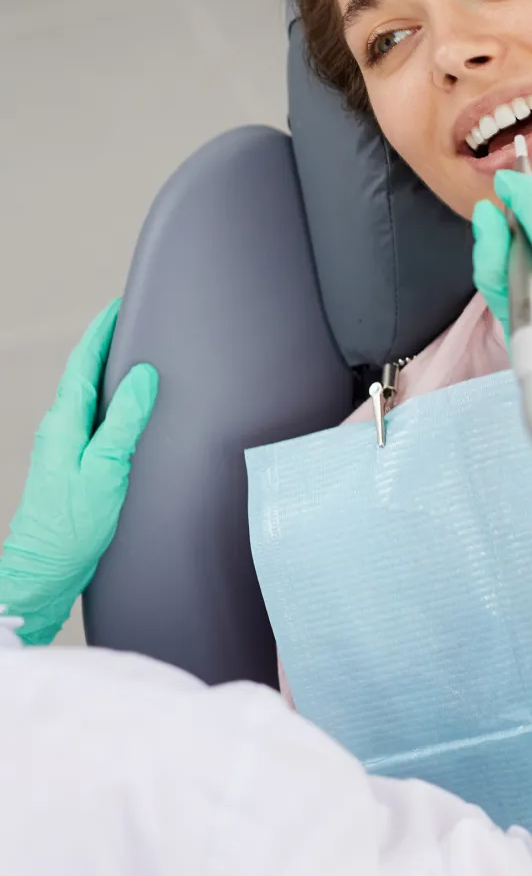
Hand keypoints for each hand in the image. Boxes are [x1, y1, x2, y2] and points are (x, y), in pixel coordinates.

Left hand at [0, 301, 157, 644]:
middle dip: (107, 346)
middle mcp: (60, 428)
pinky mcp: (73, 465)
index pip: (83, 363)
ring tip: (136, 358)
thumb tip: (142, 376)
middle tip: (134, 324)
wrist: (45, 568)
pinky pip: (95, 419)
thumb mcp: (105, 468)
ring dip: (109, 374)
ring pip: (89, 397)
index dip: (101, 333)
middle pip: (83, 375)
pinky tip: (129, 411)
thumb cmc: (72, 524)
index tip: (119, 307)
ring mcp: (64, 447)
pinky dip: (112, 403)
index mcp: (64, 421)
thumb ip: (124, 420)